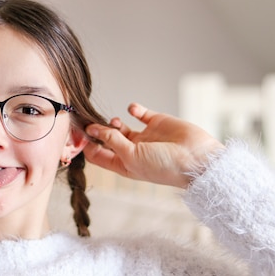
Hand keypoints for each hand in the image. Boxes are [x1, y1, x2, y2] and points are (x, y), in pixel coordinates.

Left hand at [83, 103, 223, 187]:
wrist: (197, 159)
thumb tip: (93, 130)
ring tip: (116, 122)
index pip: (97, 155)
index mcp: (124, 165)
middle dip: (96, 131)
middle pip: (106, 139)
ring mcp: (144, 136)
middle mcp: (132, 151)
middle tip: (87, 120)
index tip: (76, 133)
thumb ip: (112, 141)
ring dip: (113, 122)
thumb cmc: (165, 166)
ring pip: (120, 126)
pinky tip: (133, 110)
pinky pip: (140, 113)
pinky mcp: (157, 123)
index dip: (86, 145)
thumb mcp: (132, 156)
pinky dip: (133, 109)